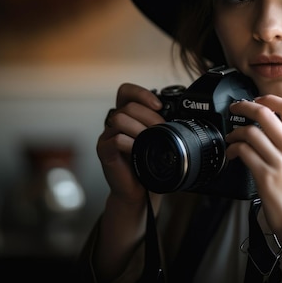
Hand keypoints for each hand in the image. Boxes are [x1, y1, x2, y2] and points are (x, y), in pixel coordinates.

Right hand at [97, 83, 164, 204]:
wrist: (139, 191)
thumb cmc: (148, 164)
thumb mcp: (157, 139)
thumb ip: (160, 125)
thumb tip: (177, 115)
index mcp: (127, 115)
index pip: (126, 91)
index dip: (142, 93)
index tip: (159, 105)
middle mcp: (114, 123)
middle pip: (127, 106)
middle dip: (149, 116)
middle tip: (160, 129)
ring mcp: (107, 136)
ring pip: (119, 119)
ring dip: (139, 128)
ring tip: (149, 140)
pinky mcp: (104, 151)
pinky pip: (115, 139)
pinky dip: (130, 143)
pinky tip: (138, 150)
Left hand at [226, 95, 281, 282]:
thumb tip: (269, 130)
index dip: (269, 98)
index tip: (256, 99)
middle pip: (265, 114)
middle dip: (244, 106)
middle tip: (235, 108)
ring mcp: (280, 163)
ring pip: (251, 132)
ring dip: (235, 132)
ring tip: (231, 138)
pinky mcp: (266, 177)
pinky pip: (244, 152)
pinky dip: (233, 150)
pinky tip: (232, 155)